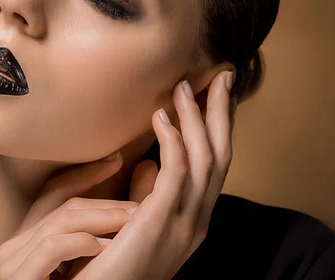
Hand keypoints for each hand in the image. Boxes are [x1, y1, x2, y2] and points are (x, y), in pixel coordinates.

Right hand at [0, 150, 131, 279]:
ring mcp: (12, 261)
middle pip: (63, 204)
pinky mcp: (17, 277)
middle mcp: (15, 244)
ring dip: (103, 219)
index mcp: (31, 237)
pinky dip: (83, 242)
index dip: (87, 173)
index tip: (120, 158)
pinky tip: (106, 247)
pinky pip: (53, 247)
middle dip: (107, 203)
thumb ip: (107, 222)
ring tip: (134, 222)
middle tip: (142, 206)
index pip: (55, 191)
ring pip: (61, 220)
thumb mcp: (90, 260)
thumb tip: (138, 173)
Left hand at [70, 70, 236, 279]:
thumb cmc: (113, 259)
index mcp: (193, 218)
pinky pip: (175, 175)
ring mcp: (184, 224)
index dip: (218, 126)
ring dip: (196, 119)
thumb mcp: (138, 223)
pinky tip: (163, 117)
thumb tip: (148, 165)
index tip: (216, 93)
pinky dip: (174, 142)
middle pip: (219, 156)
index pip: (214, 163)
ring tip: (183, 87)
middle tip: (219, 75)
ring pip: (203, 160)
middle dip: (221, 113)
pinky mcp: (159, 224)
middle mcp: (197, 220)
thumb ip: (148, 195)